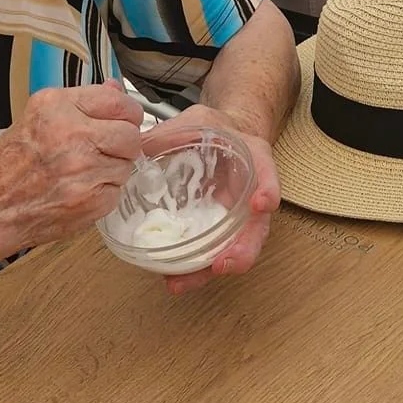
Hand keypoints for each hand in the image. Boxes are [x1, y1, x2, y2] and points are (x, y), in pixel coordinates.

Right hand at [0, 80, 143, 258]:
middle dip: (122, 144)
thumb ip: (80, 103)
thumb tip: (115, 89)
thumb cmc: (7, 166)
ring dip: (111, 170)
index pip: (119, 102)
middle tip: (103, 150)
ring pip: (126, 165)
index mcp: (57, 107)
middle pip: (130, 135)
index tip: (123, 120)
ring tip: (82, 173)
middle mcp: (72, 134)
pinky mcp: (90, 201)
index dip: (126, 113)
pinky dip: (103, 194)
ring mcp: (83, 170)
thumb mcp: (36, 118)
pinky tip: (78, 191)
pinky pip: (116, 192)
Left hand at [143, 107, 280, 298]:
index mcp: (252, 157)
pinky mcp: (220, 229)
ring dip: (213, 268)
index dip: (268, 187)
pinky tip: (174, 279)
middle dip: (244, 249)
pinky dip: (197, 270)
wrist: (224, 138)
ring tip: (184, 282)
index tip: (262, 204)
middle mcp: (252, 191)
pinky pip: (214, 252)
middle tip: (225, 264)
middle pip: (256, 227)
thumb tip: (133, 145)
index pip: (267, 170)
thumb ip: (169, 132)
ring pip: (236, 248)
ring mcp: (237, 215)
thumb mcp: (195, 121)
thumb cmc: (214, 129)